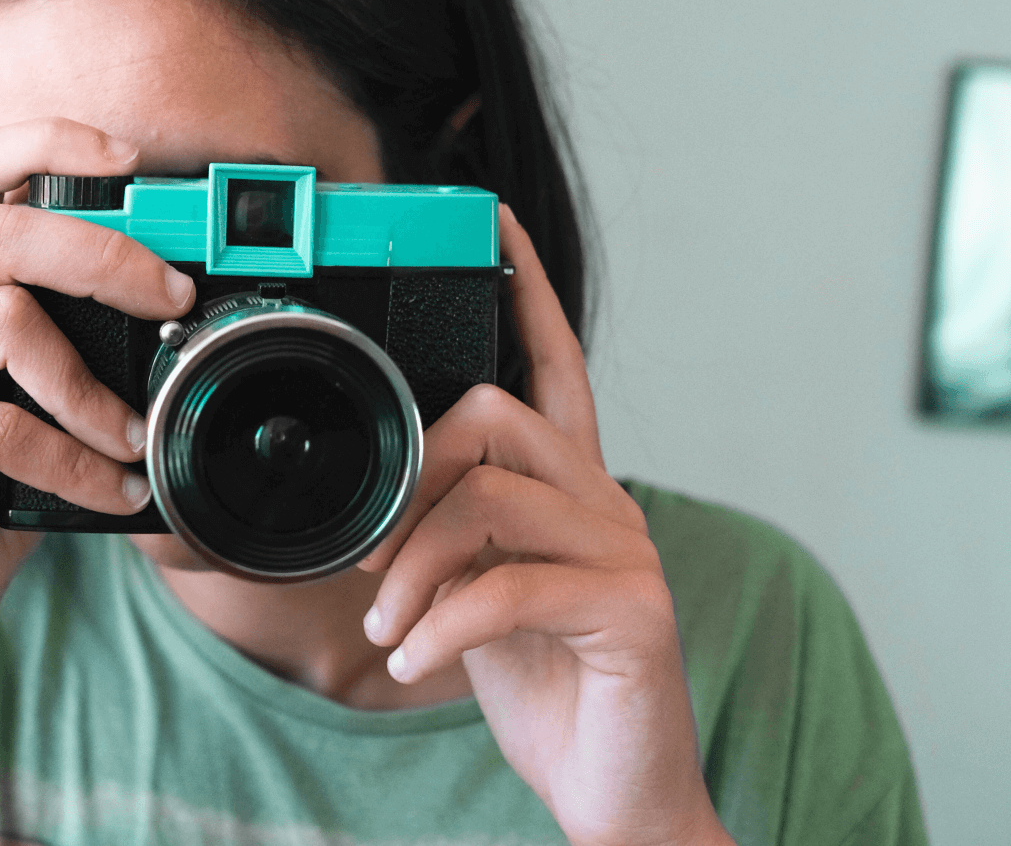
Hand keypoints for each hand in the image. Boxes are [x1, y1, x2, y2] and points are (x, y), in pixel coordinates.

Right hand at [0, 120, 195, 657]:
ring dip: (89, 385)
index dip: (48, 142)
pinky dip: (74, 459)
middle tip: (172, 298)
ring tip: (130, 434)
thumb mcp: (40, 390)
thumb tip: (174, 296)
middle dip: (105, 256)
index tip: (131, 159)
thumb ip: (72, 329)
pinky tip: (109, 488)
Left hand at [357, 205, 731, 845]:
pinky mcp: (633, 607)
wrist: (609, 787)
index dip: (526, 291)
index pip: (552, 365)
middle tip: (377, 559)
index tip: (493, 222)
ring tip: (388, 627)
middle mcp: (604, 498)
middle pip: (496, 418)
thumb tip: (378, 517)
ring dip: (414, 568)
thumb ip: (448, 539)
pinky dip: (441, 625)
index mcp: (568, 485)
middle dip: (415, 480)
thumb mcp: (475, 596)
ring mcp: (625, 548)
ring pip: (489, 499)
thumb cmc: (541, 681)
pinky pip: (508, 586)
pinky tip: (414, 660)